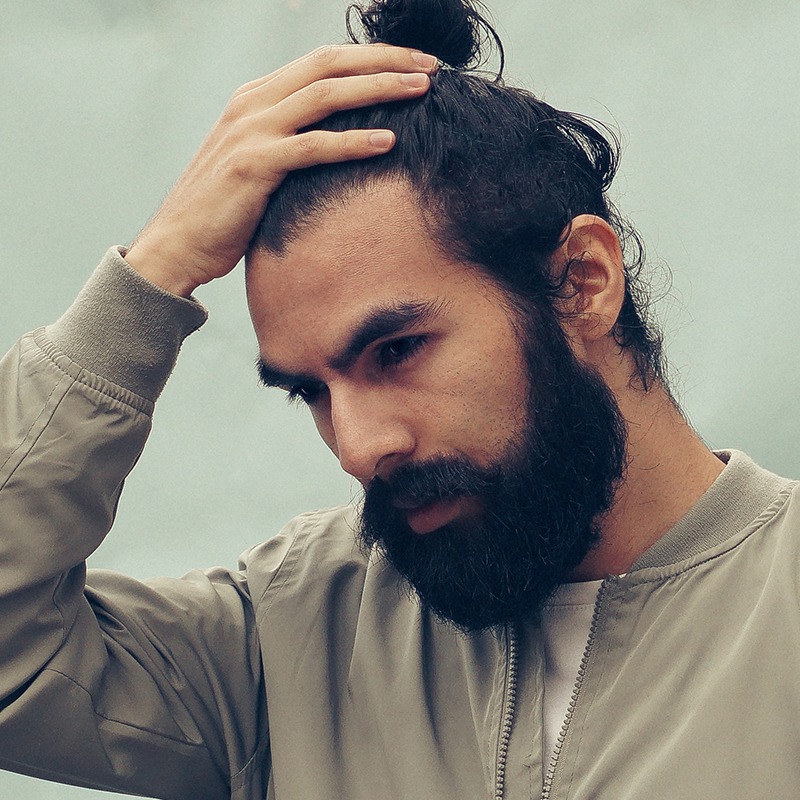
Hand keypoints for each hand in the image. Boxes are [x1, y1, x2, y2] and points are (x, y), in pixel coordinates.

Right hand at [125, 45, 435, 295]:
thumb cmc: (224, 212)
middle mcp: (253, 103)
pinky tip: (387, 143)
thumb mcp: (258, 164)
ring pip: (325, 95)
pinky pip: (312, 147)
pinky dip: (351, 143)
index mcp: (256, 98)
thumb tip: (338, 145)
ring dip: (378, 89)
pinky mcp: (253, 165)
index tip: (412, 64)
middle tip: (430, 67)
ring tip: (421, 91)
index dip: (371, 58)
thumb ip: (291, 143)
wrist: (176, 244)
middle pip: (329, 65)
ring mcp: (250, 131)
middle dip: (384, 61)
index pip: (322, 61)